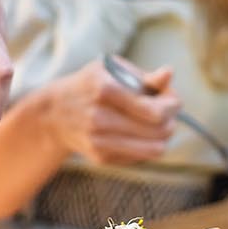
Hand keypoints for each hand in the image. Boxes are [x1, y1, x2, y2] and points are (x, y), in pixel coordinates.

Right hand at [44, 57, 178, 165]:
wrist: (54, 112)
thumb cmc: (91, 85)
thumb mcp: (112, 71)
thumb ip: (144, 76)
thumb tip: (168, 74)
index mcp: (104, 89)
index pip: (154, 111)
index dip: (172, 106)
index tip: (173, 100)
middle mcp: (99, 117)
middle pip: (158, 131)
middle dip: (170, 121)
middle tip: (168, 113)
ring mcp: (98, 140)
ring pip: (153, 149)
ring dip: (163, 137)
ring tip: (158, 125)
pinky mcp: (100, 157)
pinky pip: (140, 157)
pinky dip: (146, 146)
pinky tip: (139, 133)